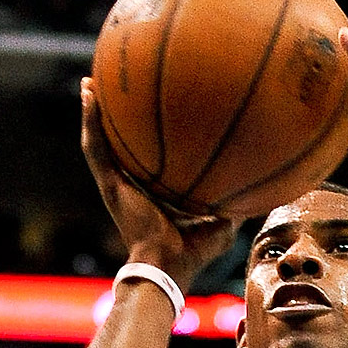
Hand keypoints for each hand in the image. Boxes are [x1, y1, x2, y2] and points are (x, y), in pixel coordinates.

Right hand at [80, 78, 239, 292]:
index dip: (146, 136)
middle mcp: (130, 185)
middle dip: (114, 118)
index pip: (146, 159)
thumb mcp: (221, 222)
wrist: (166, 265)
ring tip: (90, 81)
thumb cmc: (191, 252)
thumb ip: (235, 203)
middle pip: (118, 145)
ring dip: (92, 112)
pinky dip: (89, 120)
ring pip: (98, 141)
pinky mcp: (109, 184)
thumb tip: (258, 185)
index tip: (152, 108)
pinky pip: (95, 147)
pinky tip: (88, 92)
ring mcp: (116, 184)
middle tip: (113, 86)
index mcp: (152, 192)